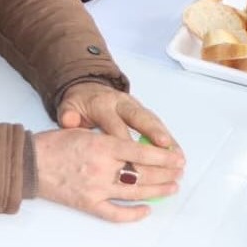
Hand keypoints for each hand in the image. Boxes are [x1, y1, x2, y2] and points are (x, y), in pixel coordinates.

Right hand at [33, 125, 182, 221]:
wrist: (30, 162)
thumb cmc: (52, 144)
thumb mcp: (81, 131)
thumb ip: (106, 138)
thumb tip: (134, 147)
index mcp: (99, 145)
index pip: (139, 152)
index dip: (162, 156)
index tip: (176, 157)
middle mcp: (101, 168)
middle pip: (142, 173)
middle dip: (165, 172)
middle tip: (178, 171)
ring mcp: (96, 188)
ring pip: (135, 192)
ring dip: (157, 190)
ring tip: (172, 187)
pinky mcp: (89, 203)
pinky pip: (116, 213)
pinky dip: (133, 214)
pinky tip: (146, 210)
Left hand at [57, 81, 178, 150]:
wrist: (88, 90)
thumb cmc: (80, 105)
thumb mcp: (69, 107)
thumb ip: (68, 114)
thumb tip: (68, 120)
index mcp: (103, 103)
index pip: (113, 123)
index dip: (122, 139)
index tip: (129, 156)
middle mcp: (122, 103)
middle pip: (139, 117)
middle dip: (153, 131)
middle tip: (165, 146)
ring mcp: (135, 107)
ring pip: (153, 121)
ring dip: (167, 138)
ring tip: (178, 156)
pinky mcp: (144, 113)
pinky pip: (159, 125)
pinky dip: (169, 139)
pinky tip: (177, 154)